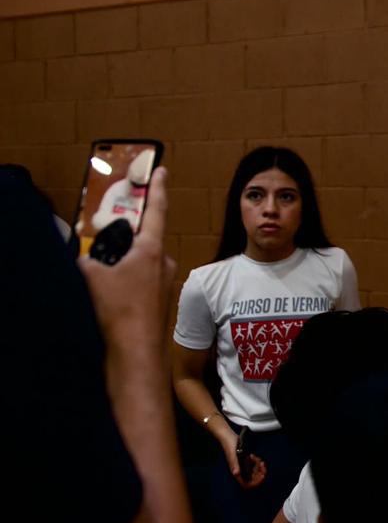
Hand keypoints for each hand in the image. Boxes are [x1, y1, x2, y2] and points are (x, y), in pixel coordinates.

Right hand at [77, 167, 174, 356]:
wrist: (137, 350)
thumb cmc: (120, 310)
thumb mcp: (92, 276)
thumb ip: (89, 260)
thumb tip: (87, 259)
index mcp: (152, 249)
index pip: (156, 211)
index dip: (157, 189)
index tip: (162, 171)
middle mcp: (165, 262)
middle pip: (143, 241)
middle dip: (125, 243)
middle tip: (106, 254)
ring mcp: (166, 282)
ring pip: (142, 265)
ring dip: (125, 267)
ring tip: (106, 286)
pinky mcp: (162, 300)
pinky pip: (143, 283)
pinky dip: (128, 285)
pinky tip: (114, 300)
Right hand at [223, 442, 266, 488]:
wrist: (229, 437)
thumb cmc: (229, 445)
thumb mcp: (233, 455)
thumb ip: (234, 465)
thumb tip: (236, 473)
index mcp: (236, 472)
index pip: (246, 484)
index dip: (255, 483)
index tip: (262, 475)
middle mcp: (241, 471)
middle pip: (253, 479)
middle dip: (260, 472)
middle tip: (262, 464)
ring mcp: (243, 466)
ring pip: (255, 472)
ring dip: (259, 466)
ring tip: (258, 459)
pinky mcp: (246, 461)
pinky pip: (254, 465)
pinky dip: (256, 461)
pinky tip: (254, 456)